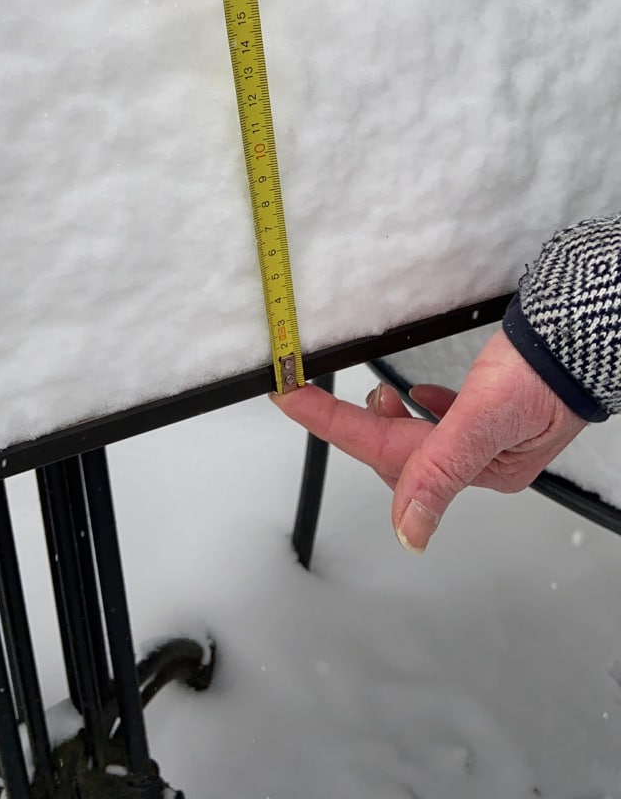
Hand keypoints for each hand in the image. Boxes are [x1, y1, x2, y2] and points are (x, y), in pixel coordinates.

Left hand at [270, 330, 585, 552]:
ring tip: (377, 394)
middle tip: (323, 392)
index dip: (328, 421)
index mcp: (476, 467)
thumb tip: (409, 532)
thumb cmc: (545, 373)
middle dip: (358, 425)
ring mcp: (487, 435)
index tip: (288, 397)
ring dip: (387, 419)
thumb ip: (441, 471)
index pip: (381, 451)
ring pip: (417, 438)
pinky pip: (444, 419)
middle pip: (396, 453)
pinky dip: (423, 410)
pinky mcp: (494, 410)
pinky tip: (418, 396)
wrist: (581, 337)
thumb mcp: (486, 419)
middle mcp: (479, 458)